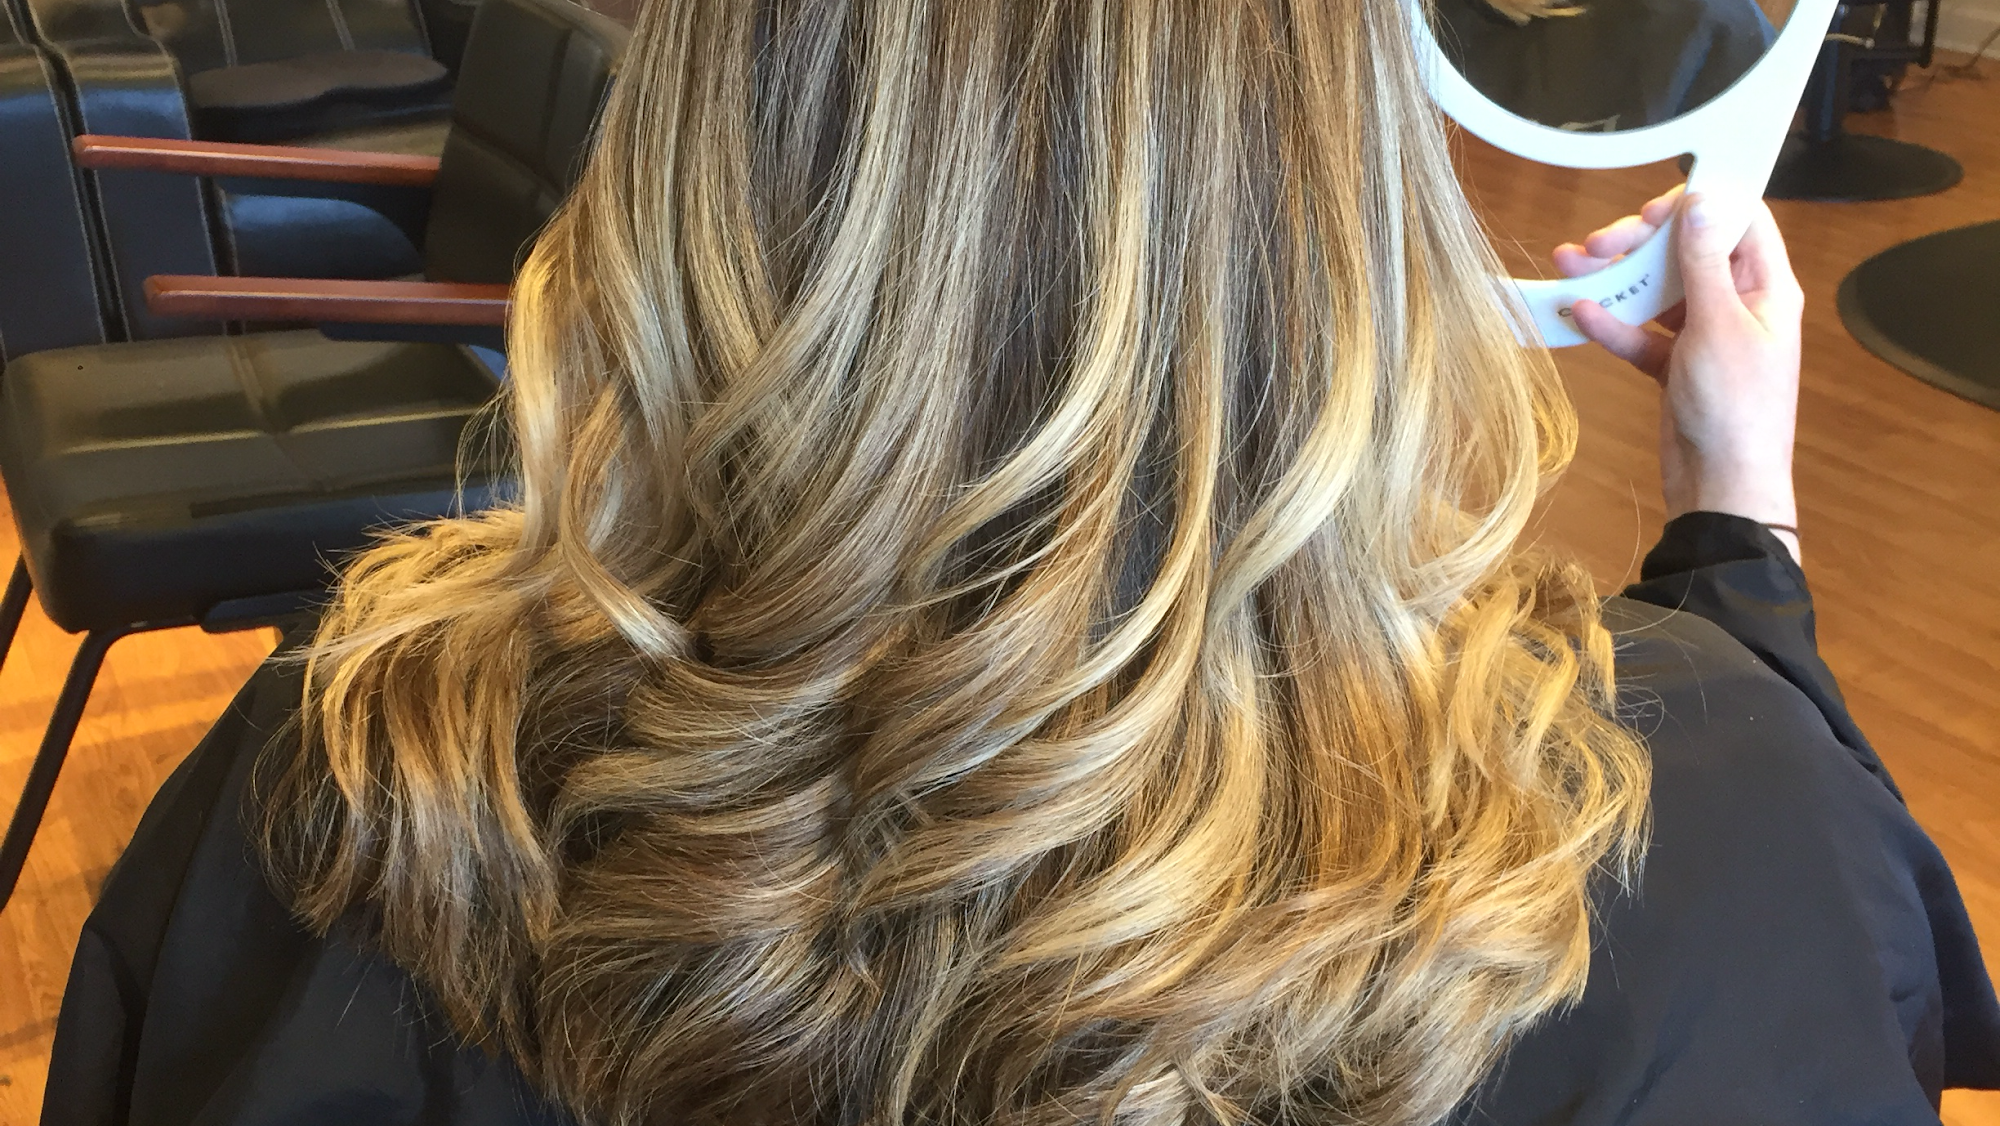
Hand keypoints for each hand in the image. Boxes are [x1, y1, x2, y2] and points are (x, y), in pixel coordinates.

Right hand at [1553, 187, 1804, 561]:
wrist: (1722, 487)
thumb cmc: (1734, 406)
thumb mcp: (1717, 325)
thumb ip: (1703, 261)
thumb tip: (1701, 199)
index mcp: (1766, 287)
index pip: (1738, 220)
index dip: (1695, 205)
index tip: (1648, 211)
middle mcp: (1737, 303)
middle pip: (1686, 251)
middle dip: (1638, 242)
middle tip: (1595, 245)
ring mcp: (1703, 335)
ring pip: (1656, 289)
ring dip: (1614, 277)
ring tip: (1569, 266)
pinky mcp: (1673, 365)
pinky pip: (1640, 332)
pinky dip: (1611, 323)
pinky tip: (1578, 315)